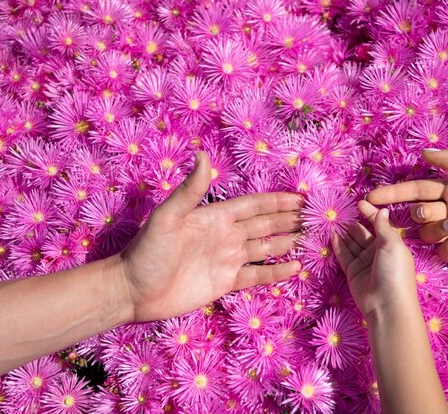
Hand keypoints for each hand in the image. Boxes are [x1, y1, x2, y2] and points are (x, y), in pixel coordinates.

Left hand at [116, 152, 302, 320]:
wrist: (133, 291)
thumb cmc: (148, 251)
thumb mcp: (168, 218)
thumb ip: (190, 190)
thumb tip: (203, 155)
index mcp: (215, 217)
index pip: (253, 206)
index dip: (276, 201)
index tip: (300, 198)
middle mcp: (226, 236)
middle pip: (265, 225)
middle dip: (288, 219)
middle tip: (314, 217)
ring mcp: (227, 259)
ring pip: (265, 248)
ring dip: (286, 242)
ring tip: (310, 238)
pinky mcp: (225, 282)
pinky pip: (256, 275)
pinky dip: (276, 271)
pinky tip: (294, 267)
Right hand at [332, 201, 416, 318]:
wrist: (387, 305)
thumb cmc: (395, 272)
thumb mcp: (392, 245)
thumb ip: (383, 227)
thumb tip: (382, 210)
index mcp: (392, 244)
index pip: (379, 224)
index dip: (370, 213)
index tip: (359, 203)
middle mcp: (378, 252)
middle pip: (364, 234)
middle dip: (354, 223)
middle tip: (340, 211)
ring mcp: (365, 263)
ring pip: (352, 244)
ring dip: (344, 233)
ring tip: (333, 221)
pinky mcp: (353, 272)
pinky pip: (344, 255)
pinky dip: (338, 245)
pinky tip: (332, 235)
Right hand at [367, 148, 447, 262]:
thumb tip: (424, 154)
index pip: (416, 191)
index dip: (394, 194)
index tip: (371, 198)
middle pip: (419, 214)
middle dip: (420, 214)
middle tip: (438, 213)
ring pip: (429, 234)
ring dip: (438, 230)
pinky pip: (445, 254)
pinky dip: (447, 248)